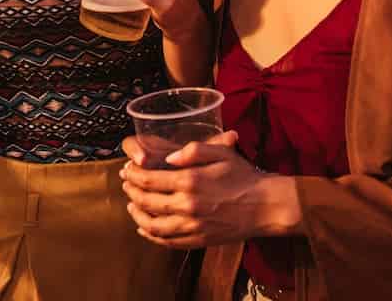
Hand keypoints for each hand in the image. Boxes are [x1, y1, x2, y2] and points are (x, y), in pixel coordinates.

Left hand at [120, 130, 291, 246]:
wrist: (265, 205)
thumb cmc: (243, 175)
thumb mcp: (221, 152)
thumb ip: (192, 150)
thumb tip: (168, 158)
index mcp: (190, 181)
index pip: (149, 179)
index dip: (134, 174)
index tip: (128, 169)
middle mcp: (187, 205)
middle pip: (147, 202)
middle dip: (131, 192)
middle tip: (126, 184)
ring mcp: (192, 226)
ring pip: (153, 225)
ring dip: (137, 216)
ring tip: (131, 206)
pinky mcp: (199, 240)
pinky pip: (168, 242)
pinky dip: (152, 236)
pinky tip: (145, 228)